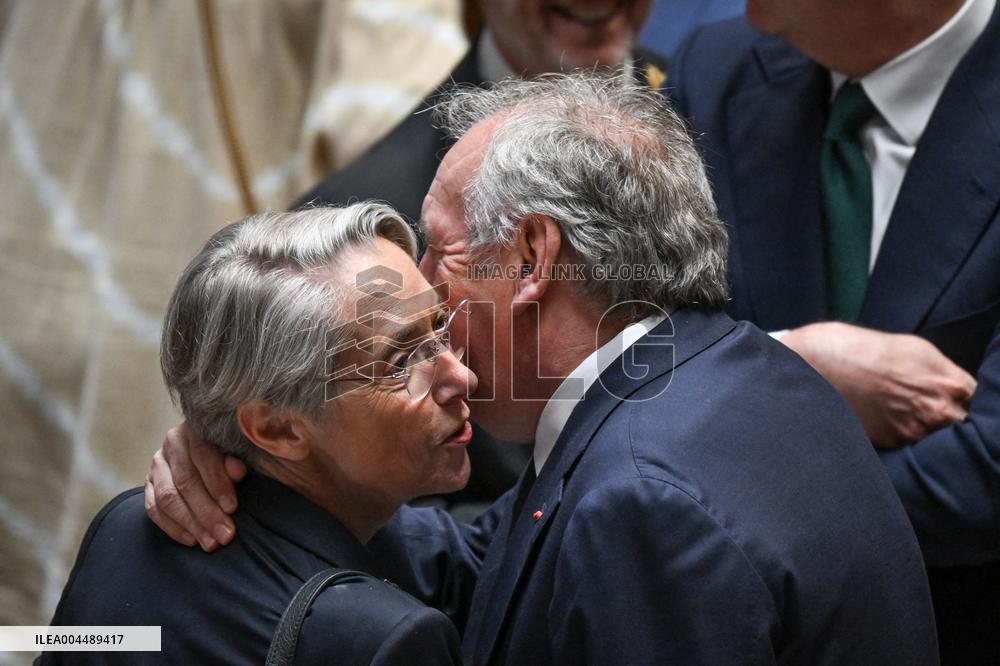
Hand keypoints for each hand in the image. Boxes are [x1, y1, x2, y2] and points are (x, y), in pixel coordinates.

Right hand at [144, 421, 246, 550]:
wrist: (205, 448)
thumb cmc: (231, 450)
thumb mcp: (237, 450)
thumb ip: (236, 460)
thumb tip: (238, 471)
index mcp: (196, 429)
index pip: (204, 457)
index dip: (218, 484)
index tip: (232, 508)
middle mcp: (172, 444)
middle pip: (185, 482)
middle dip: (206, 512)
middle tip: (225, 534)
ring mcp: (157, 464)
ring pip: (167, 497)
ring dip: (190, 524)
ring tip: (210, 543)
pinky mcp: (147, 483)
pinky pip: (153, 509)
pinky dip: (172, 527)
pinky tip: (191, 540)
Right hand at [781, 322, 976, 447]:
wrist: (829, 362)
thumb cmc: (873, 351)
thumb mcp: (922, 351)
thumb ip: (950, 375)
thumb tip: (965, 393)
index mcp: (949, 385)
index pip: (978, 404)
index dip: (969, 403)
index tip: (960, 402)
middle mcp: (935, 413)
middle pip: (961, 426)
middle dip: (952, 418)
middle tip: (931, 407)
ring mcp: (912, 430)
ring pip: (934, 438)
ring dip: (926, 428)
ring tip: (903, 409)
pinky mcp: (890, 442)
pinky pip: (907, 443)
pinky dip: (902, 433)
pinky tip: (887, 415)